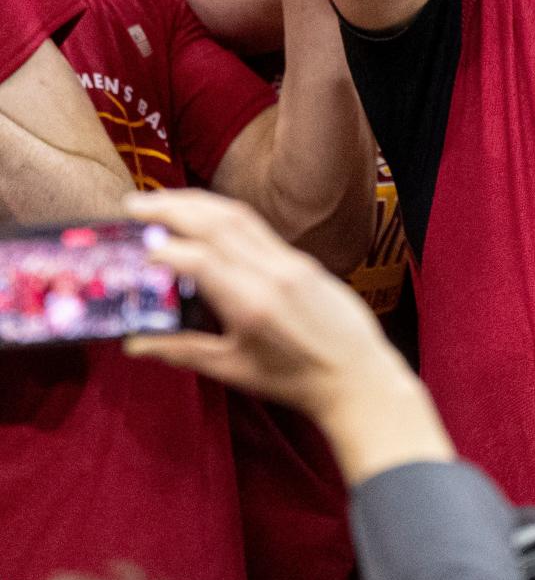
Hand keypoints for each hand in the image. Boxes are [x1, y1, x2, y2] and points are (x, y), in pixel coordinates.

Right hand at [122, 191, 452, 473]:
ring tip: (161, 199)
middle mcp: (272, 274)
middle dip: (172, 208)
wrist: (354, 373)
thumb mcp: (233, 370)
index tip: (135, 247)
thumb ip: (183, 351)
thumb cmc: (294, 379)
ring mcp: (290, 260)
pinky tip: (202, 212)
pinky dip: (222, 212)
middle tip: (134, 203)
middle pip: (217, 224)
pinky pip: (256, 224)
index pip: (202, 261)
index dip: (165, 250)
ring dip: (196, 201)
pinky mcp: (300, 256)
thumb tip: (135, 343)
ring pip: (238, 216)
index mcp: (253, 305)